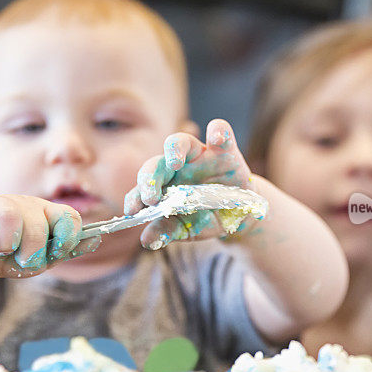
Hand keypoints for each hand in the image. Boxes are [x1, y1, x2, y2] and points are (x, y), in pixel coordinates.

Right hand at [0, 195, 99, 281]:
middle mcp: (25, 204)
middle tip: (22, 260)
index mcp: (46, 214)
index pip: (70, 216)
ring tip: (1, 251)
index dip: (68, 237)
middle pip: (38, 223)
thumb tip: (96, 239)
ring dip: (7, 244)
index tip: (56, 253)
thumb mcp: (43, 258)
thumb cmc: (12, 257)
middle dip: (32, 250)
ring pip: (10, 217)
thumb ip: (67, 250)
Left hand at [124, 119, 253, 249]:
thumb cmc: (207, 217)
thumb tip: (146, 241)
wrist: (238, 215)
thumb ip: (167, 231)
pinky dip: (218, 130)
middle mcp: (176, 166)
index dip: (135, 197)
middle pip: (156, 164)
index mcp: (163, 185)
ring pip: (179, 141)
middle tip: (150, 198)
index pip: (143, 187)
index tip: (132, 211)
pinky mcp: (224, 149)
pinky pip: (220, 131)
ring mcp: (199, 155)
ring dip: (173, 150)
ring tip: (174, 162)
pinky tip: (218, 138)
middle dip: (149, 179)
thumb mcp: (187, 228)